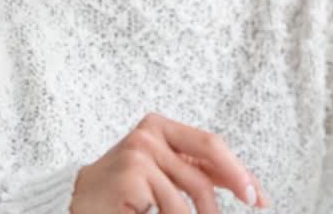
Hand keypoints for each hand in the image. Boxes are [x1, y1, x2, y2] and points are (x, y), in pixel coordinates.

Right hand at [70, 112, 265, 213]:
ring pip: (189, 196)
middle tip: (242, 209)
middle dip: (230, 189)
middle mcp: (149, 134)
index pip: (210, 145)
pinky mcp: (131, 177)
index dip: (238, 171)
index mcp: (159, 126)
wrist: (74, 201)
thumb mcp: (161, 172)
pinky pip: (170, 209)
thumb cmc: (122, 191)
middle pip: (205, 166)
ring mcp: (139, 154)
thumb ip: (193, 170)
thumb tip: (244, 183)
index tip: (257, 196)